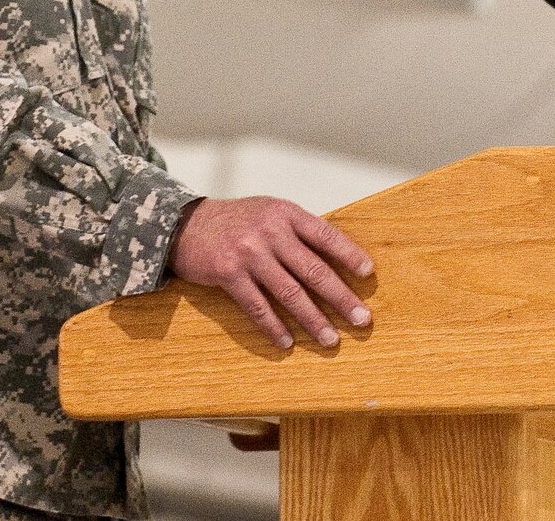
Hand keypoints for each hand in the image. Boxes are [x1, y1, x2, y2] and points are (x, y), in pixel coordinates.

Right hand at [168, 196, 373, 348]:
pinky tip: (288, 342)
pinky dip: (274, 327)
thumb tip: (336, 259)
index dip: (349, 254)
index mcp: (285, 213)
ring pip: (289, 293)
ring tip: (331, 339)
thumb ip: (297, 232)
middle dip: (341, 297)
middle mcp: (270, 232)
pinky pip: (257, 307)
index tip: (368, 274)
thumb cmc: (236, 221)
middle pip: (313, 270)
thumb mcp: (269, 214)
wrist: (186, 225)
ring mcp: (249, 253)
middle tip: (361, 318)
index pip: (325, 235)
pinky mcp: (229, 274)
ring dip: (313, 320)